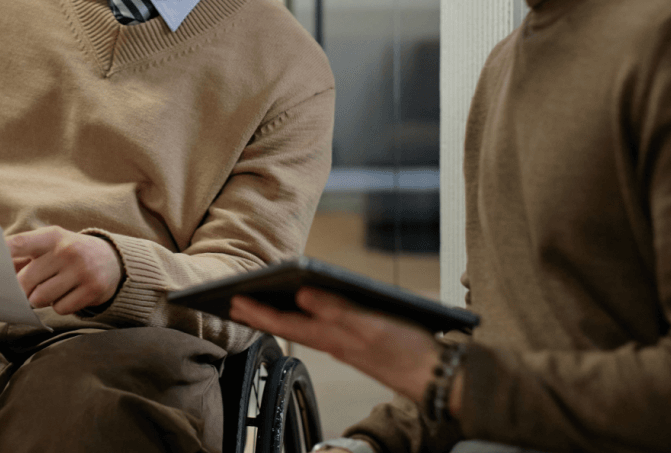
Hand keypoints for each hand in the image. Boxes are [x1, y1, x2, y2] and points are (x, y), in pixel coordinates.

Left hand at [6, 226, 123, 314]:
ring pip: (41, 298)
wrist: (112, 260)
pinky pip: (61, 309)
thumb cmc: (69, 254)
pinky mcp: (93, 289)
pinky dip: (60, 306)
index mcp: (52, 236)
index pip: (19, 244)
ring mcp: (82, 270)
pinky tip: (69, 294)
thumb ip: (23, 255)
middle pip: (26, 281)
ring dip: (41, 300)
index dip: (0, 255)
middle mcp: (67, 250)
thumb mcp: (51, 246)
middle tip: (29, 289)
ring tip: (53, 289)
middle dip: (23, 290)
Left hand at [229, 287, 446, 405]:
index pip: (286, 323)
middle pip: (289, 327)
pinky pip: (320, 332)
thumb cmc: (408, 350)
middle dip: (261, 315)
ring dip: (279, 318)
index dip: (259, 312)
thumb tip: (302, 294)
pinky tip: (303, 314)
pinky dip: (304, 322)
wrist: (436, 377)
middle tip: (235, 303)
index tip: (235, 300)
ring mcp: (345, 345)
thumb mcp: (372, 324)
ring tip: (260, 307)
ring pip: (303, 330)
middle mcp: (334, 342)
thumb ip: (336, 309)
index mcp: (334, 336)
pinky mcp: (359, 345)